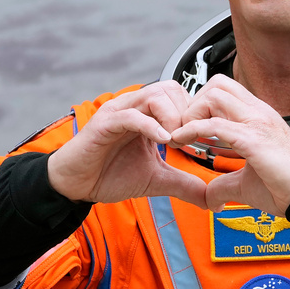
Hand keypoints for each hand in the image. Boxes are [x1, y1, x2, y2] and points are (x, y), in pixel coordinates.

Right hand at [47, 81, 208, 207]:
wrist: (76, 185)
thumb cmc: (110, 175)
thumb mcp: (157, 180)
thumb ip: (184, 184)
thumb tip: (213, 200)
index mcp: (149, 114)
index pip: (181, 96)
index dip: (196, 114)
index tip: (204, 138)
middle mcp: (135, 107)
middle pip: (171, 88)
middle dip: (186, 112)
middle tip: (190, 140)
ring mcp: (119, 112)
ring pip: (153, 95)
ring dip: (171, 116)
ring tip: (176, 142)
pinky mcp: (104, 123)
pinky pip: (131, 115)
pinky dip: (150, 125)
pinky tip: (164, 142)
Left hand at [170, 75, 289, 216]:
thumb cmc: (286, 187)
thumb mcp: (246, 183)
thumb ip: (224, 185)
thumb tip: (209, 197)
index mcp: (259, 117)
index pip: (225, 91)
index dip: (201, 105)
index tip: (189, 128)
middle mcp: (259, 113)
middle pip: (217, 83)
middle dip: (194, 103)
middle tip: (185, 128)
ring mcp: (258, 122)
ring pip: (215, 94)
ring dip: (192, 113)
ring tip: (184, 134)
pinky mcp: (254, 139)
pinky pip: (216, 124)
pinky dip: (193, 130)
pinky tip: (184, 141)